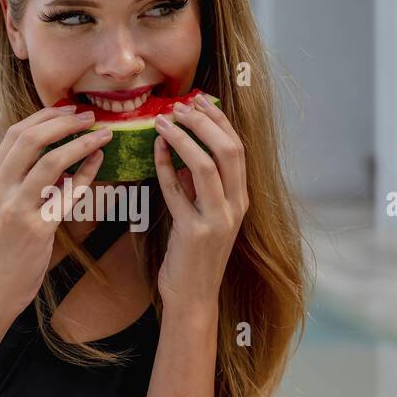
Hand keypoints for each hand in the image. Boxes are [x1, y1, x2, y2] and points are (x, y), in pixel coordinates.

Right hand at [0, 105, 110, 315]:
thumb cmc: (1, 252)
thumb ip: (19, 185)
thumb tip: (58, 161)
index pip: (15, 134)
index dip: (45, 116)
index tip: (69, 110)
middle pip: (31, 139)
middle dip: (65, 121)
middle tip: (90, 116)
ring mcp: (15, 209)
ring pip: (51, 162)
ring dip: (82, 143)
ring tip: (104, 135)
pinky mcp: (35, 230)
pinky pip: (66, 195)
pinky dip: (86, 176)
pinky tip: (99, 166)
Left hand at [151, 93, 247, 308]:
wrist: (192, 296)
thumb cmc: (193, 254)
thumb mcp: (203, 214)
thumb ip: (199, 186)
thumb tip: (185, 153)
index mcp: (241, 199)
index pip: (237, 148)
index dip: (218, 120)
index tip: (199, 100)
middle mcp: (235, 207)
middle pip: (228, 150)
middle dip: (203, 122)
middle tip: (180, 105)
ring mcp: (217, 220)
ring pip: (206, 166)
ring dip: (184, 138)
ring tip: (163, 121)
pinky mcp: (194, 232)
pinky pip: (177, 191)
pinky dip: (165, 167)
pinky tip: (155, 151)